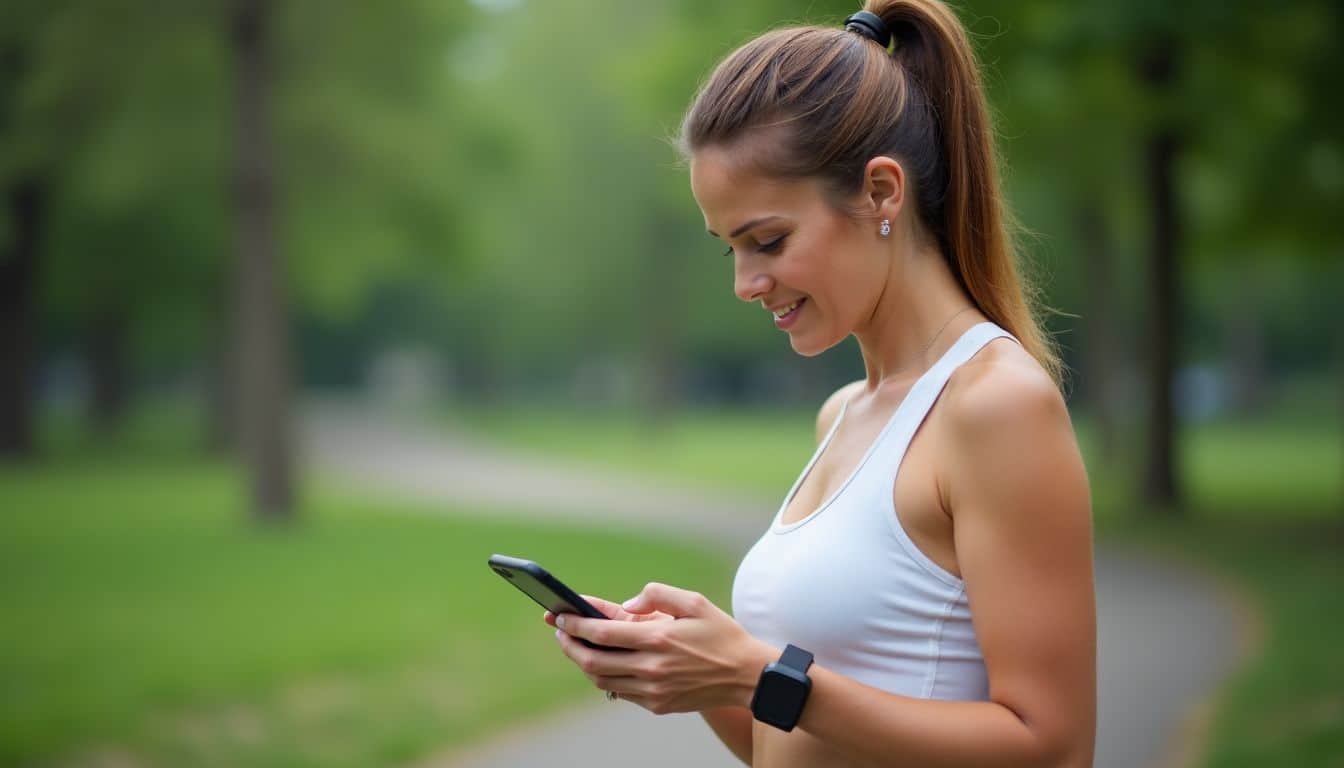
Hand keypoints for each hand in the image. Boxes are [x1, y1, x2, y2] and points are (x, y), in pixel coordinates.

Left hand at [548, 582, 775, 714]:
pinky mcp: (658, 704)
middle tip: (560, 632)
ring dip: (582, 663)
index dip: (575, 624)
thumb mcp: (694, 602)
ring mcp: (653, 690)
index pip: (601, 632)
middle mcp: (651, 667)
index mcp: (658, 637)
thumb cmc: (720, 634)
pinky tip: (603, 664)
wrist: (746, 676)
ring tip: (577, 647)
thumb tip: (624, 606)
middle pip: (592, 660)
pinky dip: (604, 677)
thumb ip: (656, 594)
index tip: (560, 617)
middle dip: (568, 645)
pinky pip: (620, 692)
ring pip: (601, 679)